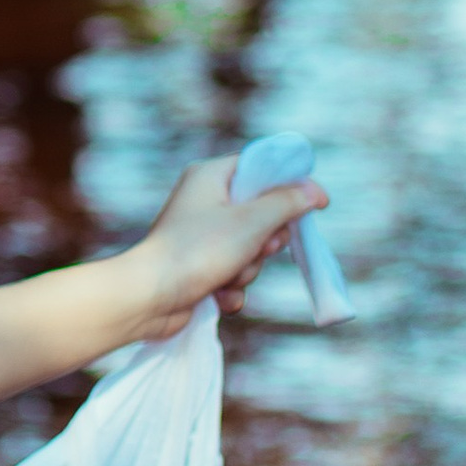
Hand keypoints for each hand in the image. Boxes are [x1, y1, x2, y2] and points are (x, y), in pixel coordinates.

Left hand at [128, 156, 327, 339]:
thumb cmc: (199, 251)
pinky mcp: (199, 266)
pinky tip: (218, 295)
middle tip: (259, 248)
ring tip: (228, 275)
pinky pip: (234, 272)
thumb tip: (314, 191)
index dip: (289, 185)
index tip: (316, 203)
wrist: (150, 298)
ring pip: (251, 249)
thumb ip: (287, 203)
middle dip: (265, 241)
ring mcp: (201, 235)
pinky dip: (232, 286)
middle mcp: (204, 201)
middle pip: (261, 214)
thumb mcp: (252, 222)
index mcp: (210, 176)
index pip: (260, 168)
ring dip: (248, 269)